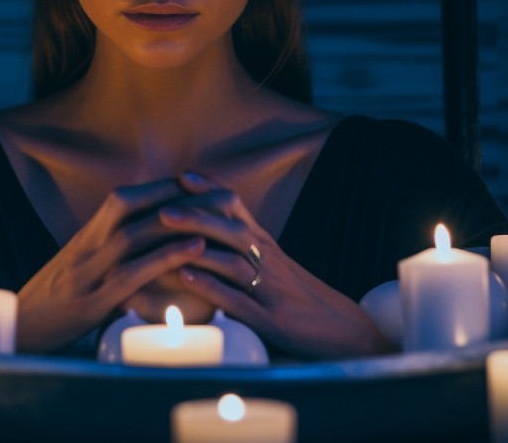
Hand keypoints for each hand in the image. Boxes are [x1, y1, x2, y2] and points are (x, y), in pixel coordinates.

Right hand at [15, 179, 208, 352]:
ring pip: (133, 237)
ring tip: (214, 217)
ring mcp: (85, 274)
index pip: (123, 199)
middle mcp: (83, 248)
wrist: (16, 332)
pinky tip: (194, 251)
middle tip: (217, 194)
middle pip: (133, 209)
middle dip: (178, 199)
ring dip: (176, 224)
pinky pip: (130, 275)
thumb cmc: (51, 303)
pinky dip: (164, 259)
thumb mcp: (76, 268)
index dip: (160, 187)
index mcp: (83, 238)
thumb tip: (142, 240)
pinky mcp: (90, 303)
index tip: (194, 183)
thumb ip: (104, 250)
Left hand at [165, 171, 392, 358]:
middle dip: (196, 214)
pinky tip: (186, 277)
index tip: (182, 175)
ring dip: (196, 246)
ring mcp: (269, 290)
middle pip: (231, 230)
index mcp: (267, 248)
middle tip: (163, 206)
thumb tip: (211, 237)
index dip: (210, 192)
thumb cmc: (302, 299)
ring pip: (231, 260)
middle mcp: (269, 262)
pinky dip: (210, 286)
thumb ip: (247, 251)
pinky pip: (236, 299)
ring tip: (166, 233)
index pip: (238, 211)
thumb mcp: (276, 268)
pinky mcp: (270, 320)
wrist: (345, 332)